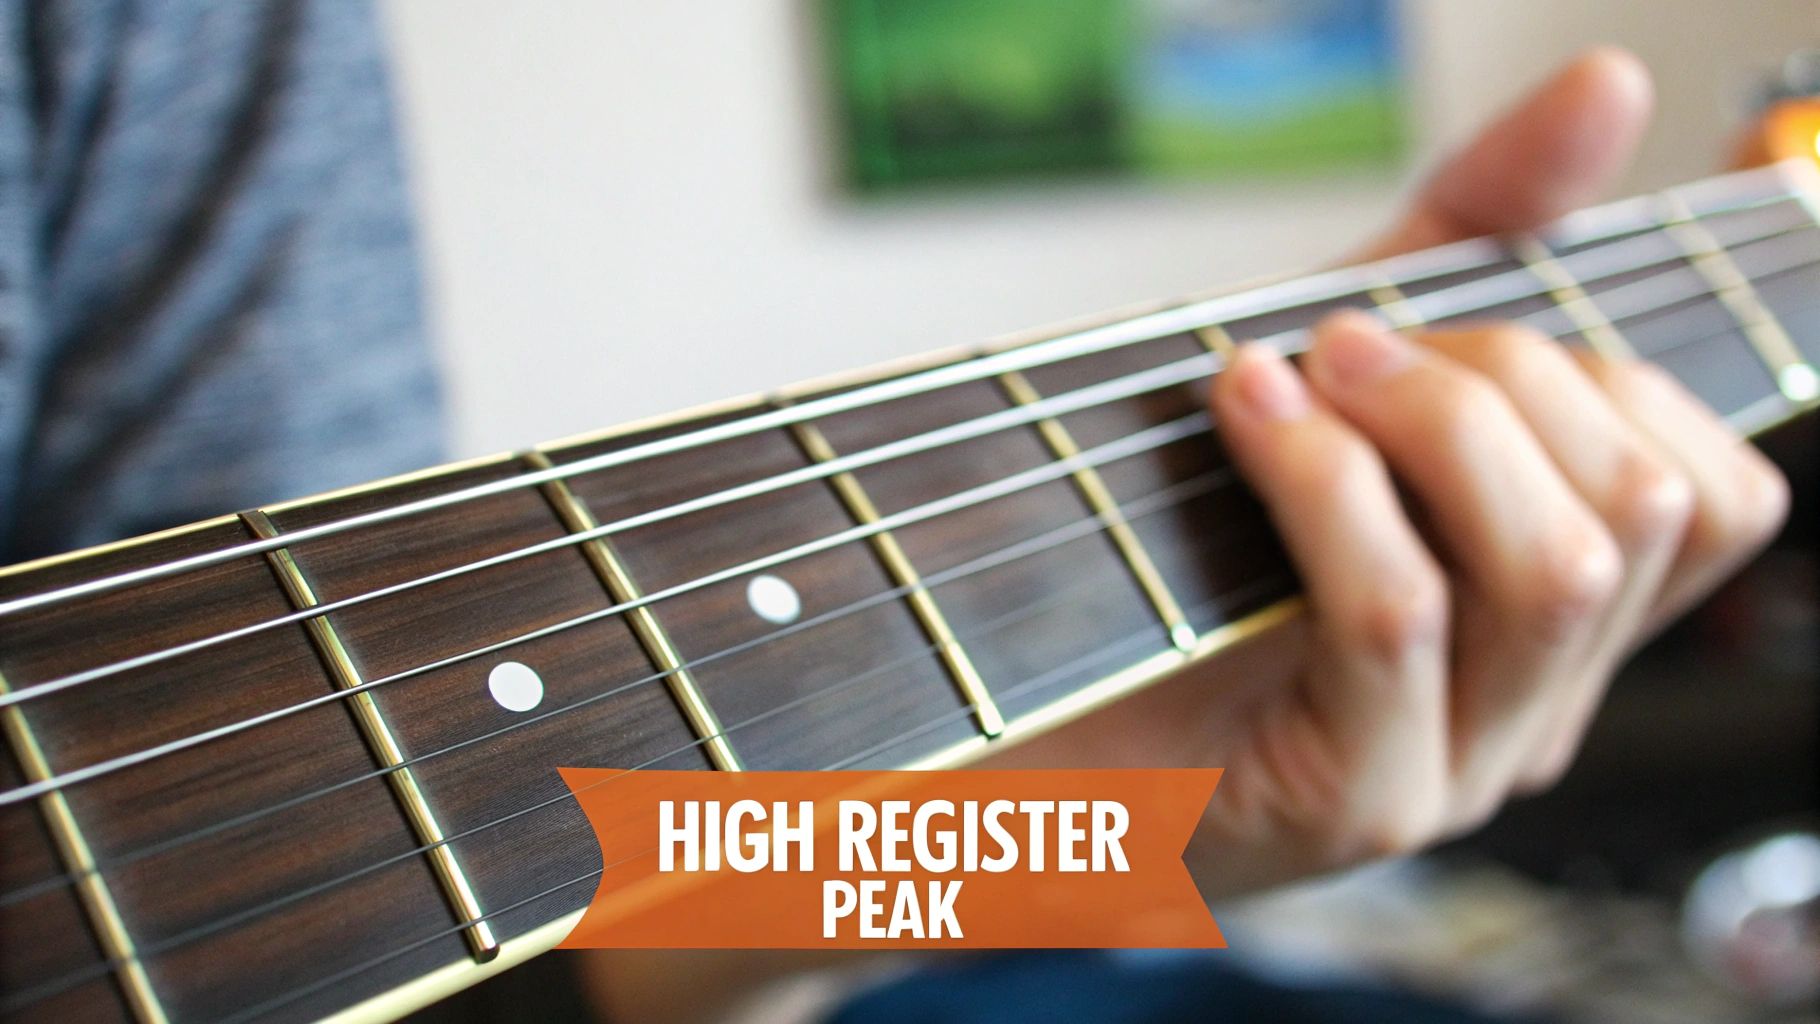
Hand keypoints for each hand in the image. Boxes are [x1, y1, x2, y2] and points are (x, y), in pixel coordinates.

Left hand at [1189, 49, 1790, 889]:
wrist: (1001, 696)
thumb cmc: (1163, 532)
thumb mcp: (1333, 362)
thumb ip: (1470, 238)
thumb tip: (1608, 85)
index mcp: (1546, 619)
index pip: (1717, 495)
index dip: (1631, 370)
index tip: (1468, 315)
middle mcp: (1532, 705)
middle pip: (1646, 506)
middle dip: (1503, 374)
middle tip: (1349, 342)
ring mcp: (1456, 766)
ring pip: (1558, 566)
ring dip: (1430, 419)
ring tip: (1302, 371)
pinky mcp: (1356, 799)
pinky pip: (1401, 609)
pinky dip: (1324, 479)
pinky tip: (1246, 414)